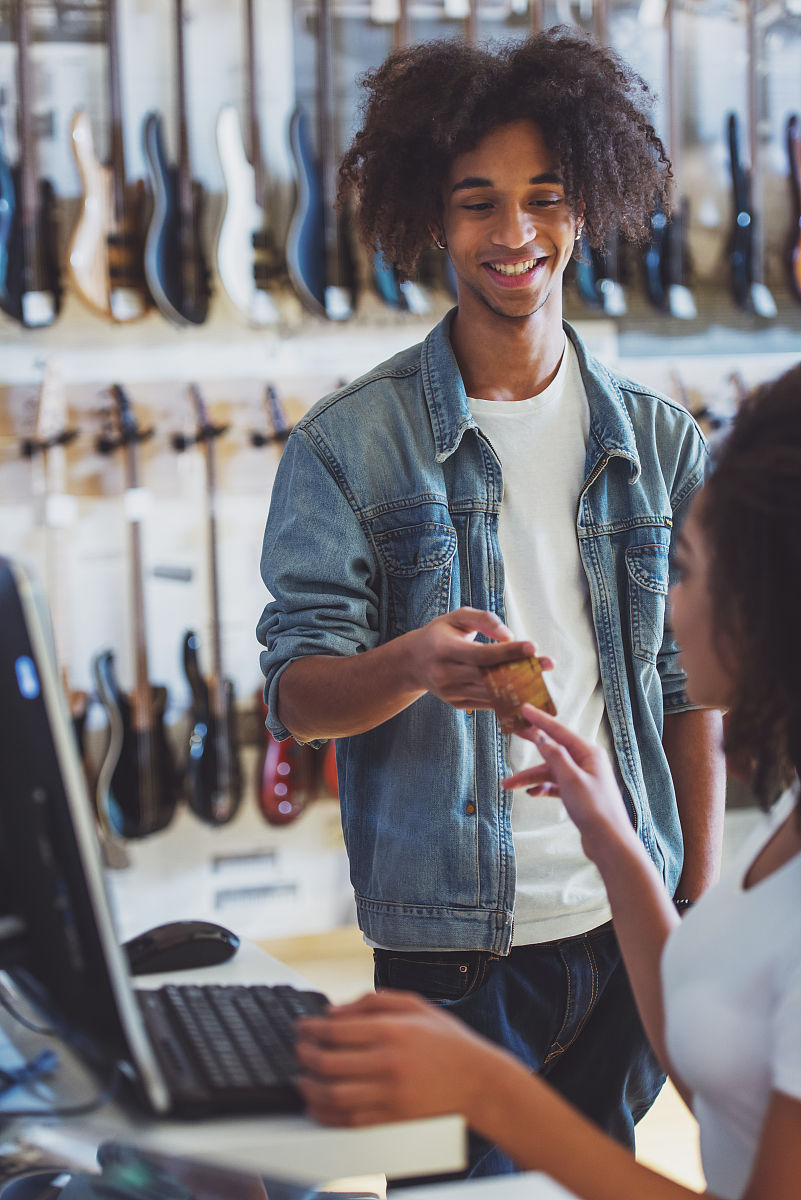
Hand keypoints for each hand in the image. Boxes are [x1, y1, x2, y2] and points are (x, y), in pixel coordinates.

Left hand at [294, 990, 504, 1127]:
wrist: (480, 1083)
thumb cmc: (446, 1041)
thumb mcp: (415, 1005)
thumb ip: (372, 1002)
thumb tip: (333, 1011)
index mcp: (393, 1031)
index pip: (336, 1030)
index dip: (310, 1029)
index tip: (301, 1028)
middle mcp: (389, 1063)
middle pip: (328, 1064)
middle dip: (304, 1056)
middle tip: (299, 1051)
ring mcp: (391, 1096)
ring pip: (333, 1096)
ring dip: (309, 1088)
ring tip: (301, 1079)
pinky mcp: (394, 1122)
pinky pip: (349, 1122)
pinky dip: (326, 1114)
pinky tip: (318, 1104)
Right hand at [405, 608, 551, 710]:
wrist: (412, 663)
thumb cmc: (439, 634)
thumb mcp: (456, 617)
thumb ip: (483, 620)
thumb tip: (508, 636)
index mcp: (443, 649)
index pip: (480, 654)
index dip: (507, 651)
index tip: (532, 646)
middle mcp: (445, 674)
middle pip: (489, 675)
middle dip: (520, 670)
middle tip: (548, 663)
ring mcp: (450, 693)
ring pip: (490, 693)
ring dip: (519, 688)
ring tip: (542, 679)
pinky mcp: (457, 704)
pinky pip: (487, 704)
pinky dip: (508, 700)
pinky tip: (528, 695)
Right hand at [503, 704, 636, 864]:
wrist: (609, 842)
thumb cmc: (594, 810)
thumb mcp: (571, 779)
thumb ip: (555, 756)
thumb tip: (542, 737)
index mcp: (589, 753)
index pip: (559, 731)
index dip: (540, 720)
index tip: (524, 709)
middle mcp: (587, 763)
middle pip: (554, 750)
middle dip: (532, 746)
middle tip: (513, 733)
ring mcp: (583, 779)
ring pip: (551, 771)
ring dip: (530, 777)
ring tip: (508, 785)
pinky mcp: (578, 795)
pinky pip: (556, 785)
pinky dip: (543, 788)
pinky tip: (531, 793)